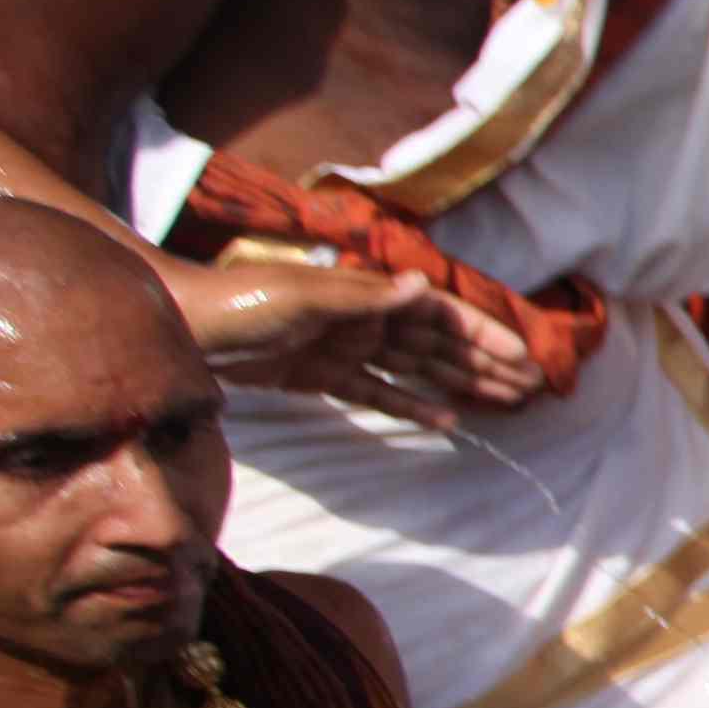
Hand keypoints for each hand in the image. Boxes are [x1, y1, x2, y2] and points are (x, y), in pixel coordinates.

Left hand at [169, 255, 547, 418]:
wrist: (175, 325)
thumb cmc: (235, 303)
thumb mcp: (299, 297)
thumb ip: (362, 296)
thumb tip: (423, 287)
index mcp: (364, 297)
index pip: (439, 314)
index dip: (483, 334)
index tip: (524, 359)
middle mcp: (362, 320)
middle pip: (437, 343)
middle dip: (484, 362)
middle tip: (534, 389)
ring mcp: (342, 349)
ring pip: (416, 368)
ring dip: (460, 383)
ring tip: (505, 404)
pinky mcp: (319, 377)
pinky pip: (376, 393)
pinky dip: (410, 404)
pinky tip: (444, 420)